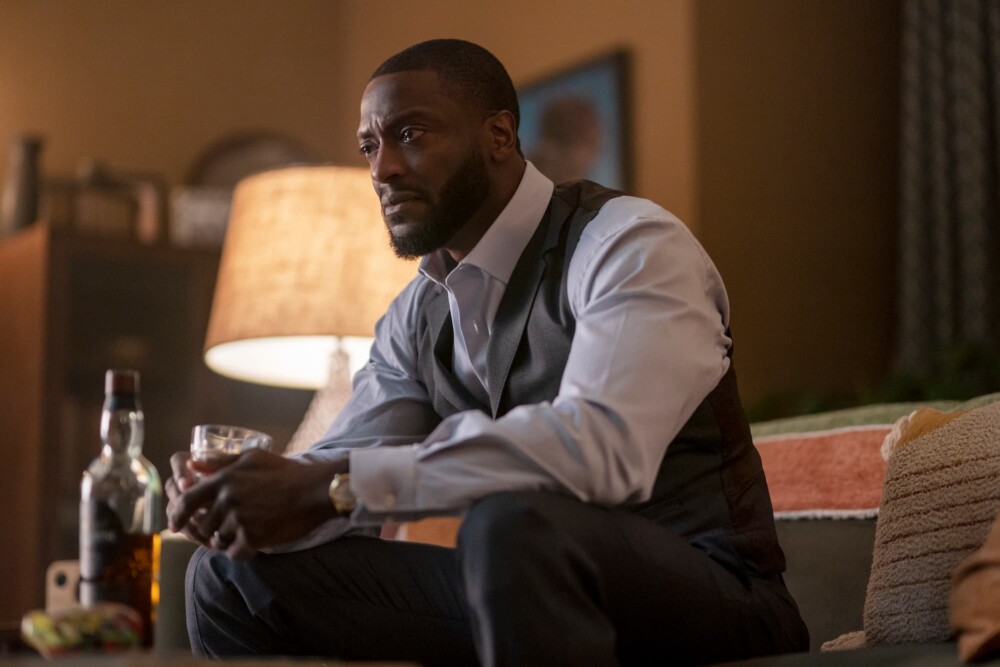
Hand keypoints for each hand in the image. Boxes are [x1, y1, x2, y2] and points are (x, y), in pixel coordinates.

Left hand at [167, 448, 346, 558]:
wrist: (315, 491)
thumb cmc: (285, 472)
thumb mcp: (252, 458)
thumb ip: (219, 461)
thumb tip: (191, 463)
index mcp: (224, 479)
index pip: (186, 500)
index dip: (177, 514)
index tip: (174, 524)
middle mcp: (227, 499)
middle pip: (203, 524)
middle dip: (210, 530)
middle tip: (224, 531)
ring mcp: (239, 519)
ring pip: (219, 539)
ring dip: (227, 540)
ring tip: (243, 535)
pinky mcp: (253, 537)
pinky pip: (235, 552)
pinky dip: (242, 551)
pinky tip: (253, 544)